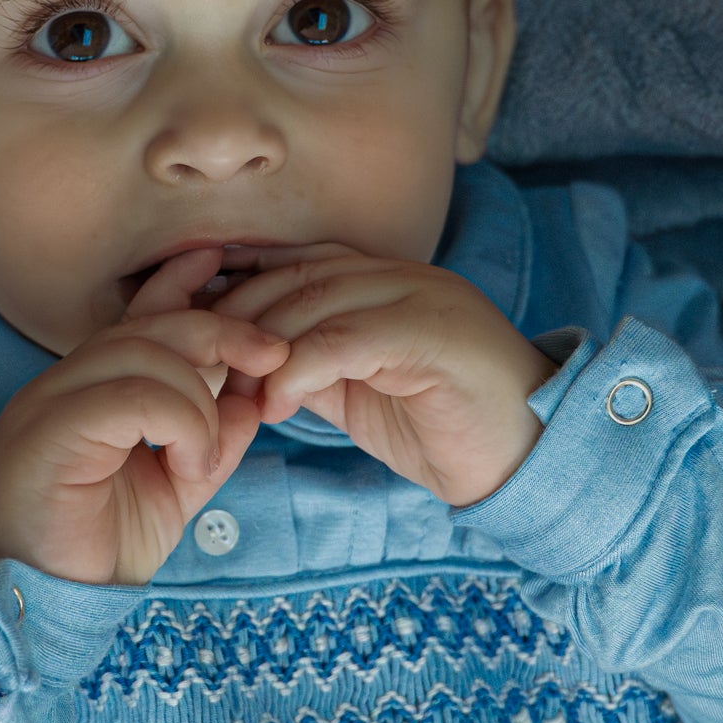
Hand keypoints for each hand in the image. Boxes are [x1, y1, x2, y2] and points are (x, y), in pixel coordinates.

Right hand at [0, 249, 290, 585]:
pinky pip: (128, 397)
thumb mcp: (172, 490)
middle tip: (271, 355)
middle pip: (146, 328)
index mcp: (85, 392)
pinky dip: (179, 421)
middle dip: (218, 332)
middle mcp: (59, 387)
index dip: (180, 288)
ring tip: (206, 455)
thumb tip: (255, 399)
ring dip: (200, 398)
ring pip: (141, 355)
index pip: (134, 319)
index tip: (224, 265)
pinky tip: (190, 462)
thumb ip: (211, 442)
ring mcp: (46, 406)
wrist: (42, 607)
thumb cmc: (96, 550)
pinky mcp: (47, 434)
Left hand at [208, 248, 555, 507]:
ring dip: (262, 350)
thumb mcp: (361, 392)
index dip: (236, 292)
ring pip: (314, 300)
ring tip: (233, 397)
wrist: (530, 458)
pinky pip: (348, 337)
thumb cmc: (445, 427)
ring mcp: (420, 296)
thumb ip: (312, 365)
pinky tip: (277, 406)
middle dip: (235, 320)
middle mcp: (399, 275)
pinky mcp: (432, 333)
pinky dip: (301, 368)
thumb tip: (246, 367)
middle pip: (293, 276)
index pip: (292, 263)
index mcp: (383, 280)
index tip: (191, 334)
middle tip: (199, 370)